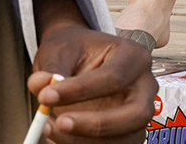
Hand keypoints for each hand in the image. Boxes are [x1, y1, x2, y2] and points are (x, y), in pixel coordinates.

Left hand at [29, 23, 155, 142]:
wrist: (79, 58)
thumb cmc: (74, 51)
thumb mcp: (59, 50)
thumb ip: (50, 68)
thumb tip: (40, 85)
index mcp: (133, 56)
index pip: (114, 77)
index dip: (81, 90)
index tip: (47, 96)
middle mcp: (144, 85)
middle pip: (135, 114)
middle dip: (96, 124)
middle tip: (60, 123)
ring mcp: (140, 112)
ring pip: (125, 139)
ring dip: (86, 141)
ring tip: (51, 130)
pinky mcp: (129, 133)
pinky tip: (61, 137)